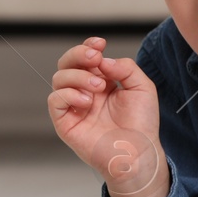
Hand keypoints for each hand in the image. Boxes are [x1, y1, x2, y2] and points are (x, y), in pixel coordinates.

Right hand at [48, 36, 164, 196]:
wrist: (138, 152)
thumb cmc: (141, 124)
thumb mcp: (142, 87)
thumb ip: (125, 67)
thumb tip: (102, 60)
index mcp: (101, 82)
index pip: (86, 58)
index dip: (88, 46)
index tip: (100, 44)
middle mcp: (84, 92)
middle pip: (67, 63)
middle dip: (78, 54)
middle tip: (94, 57)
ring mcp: (74, 107)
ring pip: (59, 78)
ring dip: (78, 76)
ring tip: (98, 87)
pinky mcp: (65, 122)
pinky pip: (55, 100)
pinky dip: (68, 94)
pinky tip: (87, 101)